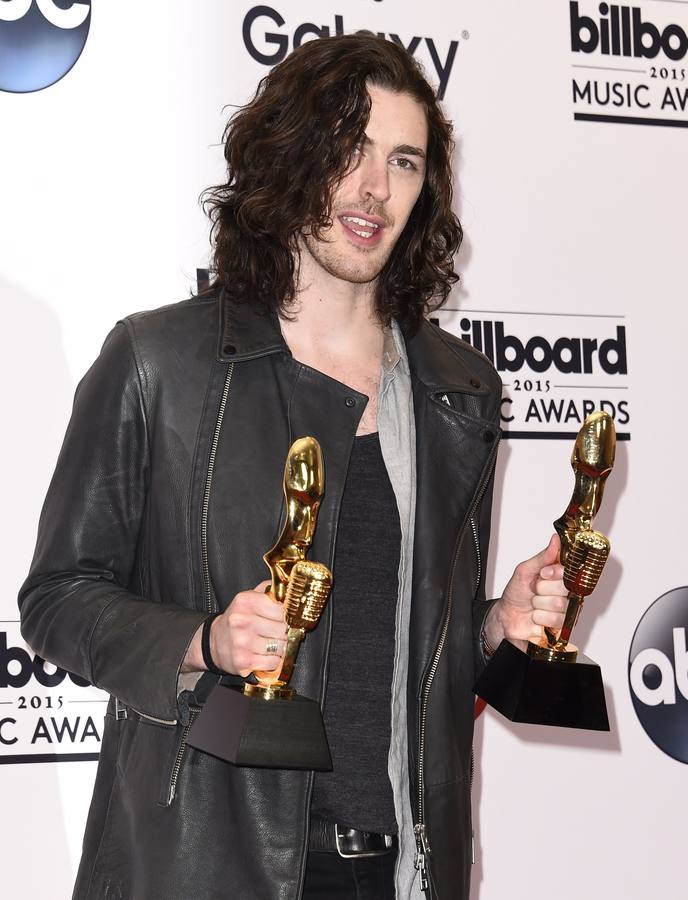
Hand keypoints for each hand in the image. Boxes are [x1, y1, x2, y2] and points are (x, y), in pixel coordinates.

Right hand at [181, 581, 287, 675]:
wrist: (214, 643)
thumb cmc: (236, 620)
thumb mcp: (247, 598)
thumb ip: (268, 590)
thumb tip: (287, 585)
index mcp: (245, 601)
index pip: (281, 608)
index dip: (288, 615)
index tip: (288, 618)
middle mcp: (242, 621)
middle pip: (282, 628)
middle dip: (286, 632)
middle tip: (281, 632)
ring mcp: (242, 642)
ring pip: (280, 646)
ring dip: (281, 647)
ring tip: (274, 643)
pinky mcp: (243, 661)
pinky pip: (273, 662)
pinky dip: (274, 660)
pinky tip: (267, 655)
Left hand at [483, 534, 567, 648]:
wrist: (507, 616)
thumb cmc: (516, 593)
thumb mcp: (524, 571)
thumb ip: (542, 557)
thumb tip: (555, 539)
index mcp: (558, 576)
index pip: (568, 570)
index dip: (554, 573)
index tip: (543, 574)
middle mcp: (564, 592)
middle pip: (564, 587)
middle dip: (542, 589)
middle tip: (534, 591)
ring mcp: (564, 609)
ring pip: (559, 604)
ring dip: (539, 605)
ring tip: (533, 605)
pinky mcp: (562, 625)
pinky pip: (556, 620)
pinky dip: (540, 618)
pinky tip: (536, 617)